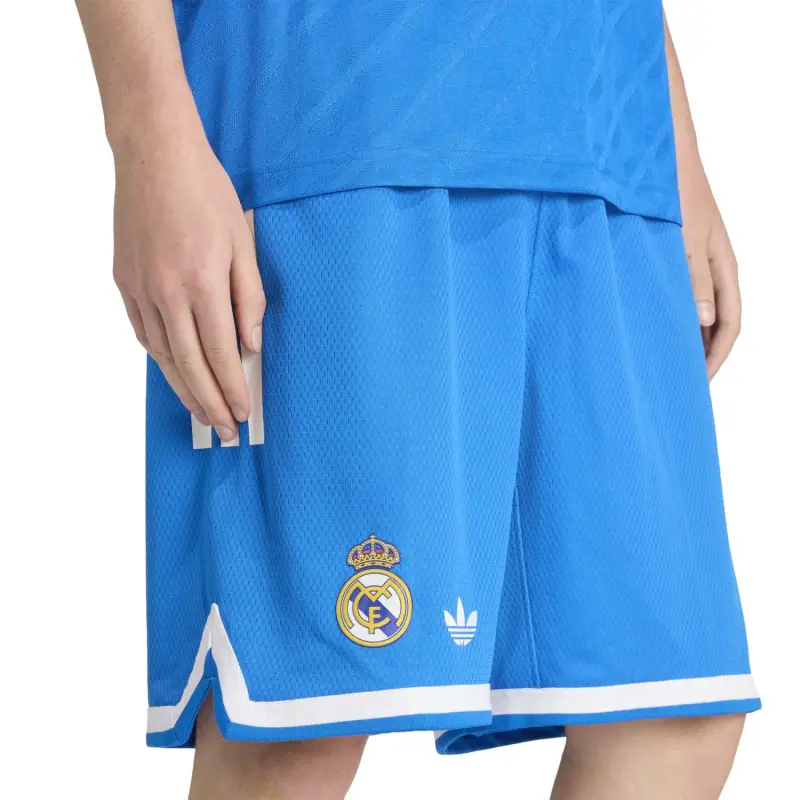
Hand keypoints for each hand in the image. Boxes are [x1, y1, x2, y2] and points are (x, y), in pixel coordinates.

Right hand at [112, 132, 264, 441]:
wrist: (154, 154)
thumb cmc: (206, 193)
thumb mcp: (243, 242)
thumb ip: (249, 299)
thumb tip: (251, 346)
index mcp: (202, 281)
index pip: (219, 352)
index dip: (232, 387)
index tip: (243, 412)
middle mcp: (166, 291)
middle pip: (188, 365)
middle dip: (210, 403)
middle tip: (223, 430)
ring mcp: (139, 288)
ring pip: (162, 355)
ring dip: (183, 389)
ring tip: (202, 414)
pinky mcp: (123, 282)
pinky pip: (143, 333)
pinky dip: (160, 359)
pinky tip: (174, 374)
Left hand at [679, 156, 740, 379]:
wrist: (663, 158)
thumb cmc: (677, 192)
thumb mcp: (685, 239)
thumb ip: (694, 279)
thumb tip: (704, 321)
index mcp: (724, 267)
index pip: (730, 324)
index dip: (717, 356)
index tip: (700, 382)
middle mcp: (714, 269)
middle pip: (717, 323)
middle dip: (705, 354)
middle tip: (682, 382)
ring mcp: (697, 264)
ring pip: (700, 311)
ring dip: (689, 338)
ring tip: (669, 362)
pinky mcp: (677, 257)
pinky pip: (682, 296)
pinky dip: (675, 316)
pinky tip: (656, 326)